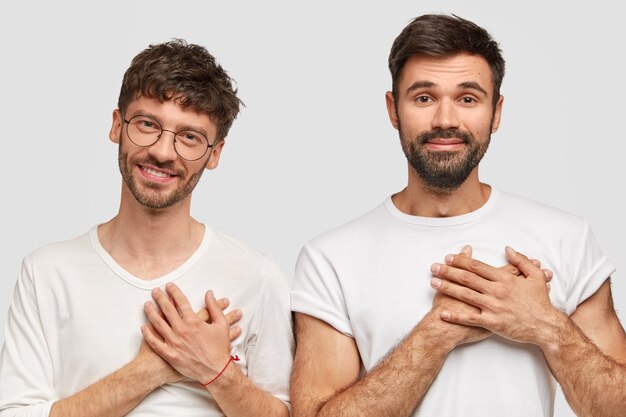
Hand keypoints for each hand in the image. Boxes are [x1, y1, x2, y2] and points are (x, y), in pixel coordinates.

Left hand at [141, 283, 235, 384]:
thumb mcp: (222, 324)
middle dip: (160, 298)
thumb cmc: (219, 348)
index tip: (169, 286)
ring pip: (158, 324)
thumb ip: (214, 307)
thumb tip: (209, 293)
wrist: (215, 370)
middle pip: (167, 309)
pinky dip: (148, 334)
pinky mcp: (170, 354)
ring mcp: (174, 342)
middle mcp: (181, 330)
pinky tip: (143, 327)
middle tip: (155, 291)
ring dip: (151, 312)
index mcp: (193, 321)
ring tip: (146, 304)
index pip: (181, 301)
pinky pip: (155, 343)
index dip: (174, 292)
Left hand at [430, 246, 557, 343]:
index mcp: (505, 279)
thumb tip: (508, 249)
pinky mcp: (492, 323)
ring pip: (465, 295)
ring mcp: (493, 307)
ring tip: (433, 283)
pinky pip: (470, 318)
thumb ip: (521, 260)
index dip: (461, 260)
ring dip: (447, 288)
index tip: (449, 257)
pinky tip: (442, 312)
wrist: (547, 327)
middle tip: (434, 267)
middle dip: (448, 271)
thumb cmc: (541, 302)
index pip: (477, 266)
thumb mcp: (535, 276)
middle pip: (467, 278)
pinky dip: (455, 316)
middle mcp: (496, 291)